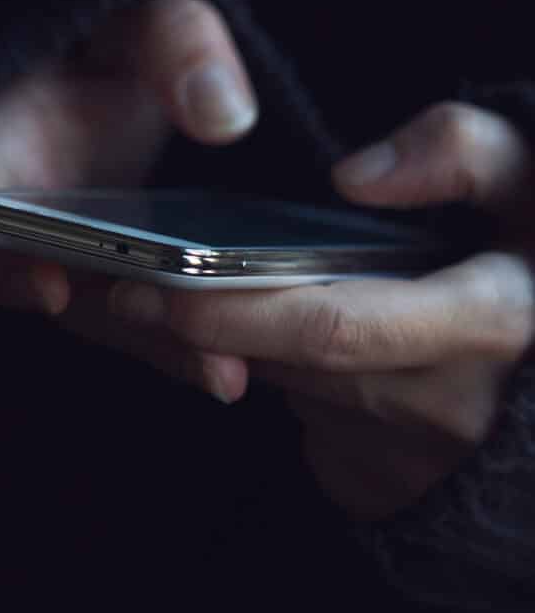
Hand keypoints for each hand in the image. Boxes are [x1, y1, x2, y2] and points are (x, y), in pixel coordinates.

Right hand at [0, 0, 254, 393]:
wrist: (128, 80)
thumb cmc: (120, 45)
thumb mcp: (146, 19)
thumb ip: (177, 43)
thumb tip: (223, 115)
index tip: (52, 286)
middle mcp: (27, 224)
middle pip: (54, 294)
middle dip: (122, 329)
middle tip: (195, 358)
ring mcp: (72, 257)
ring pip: (107, 319)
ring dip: (165, 349)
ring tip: (231, 372)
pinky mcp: (117, 276)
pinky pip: (142, 317)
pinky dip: (187, 339)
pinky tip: (244, 352)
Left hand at [110, 102, 534, 518]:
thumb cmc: (529, 262)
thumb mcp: (525, 190)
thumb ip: (461, 156)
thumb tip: (357, 177)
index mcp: (484, 325)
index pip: (334, 327)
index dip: (241, 311)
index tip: (164, 287)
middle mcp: (442, 403)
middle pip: (287, 366)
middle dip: (201, 334)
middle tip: (131, 295)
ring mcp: (406, 449)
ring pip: (287, 391)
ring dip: (229, 349)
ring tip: (173, 306)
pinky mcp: (378, 469)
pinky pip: (300, 415)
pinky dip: (263, 375)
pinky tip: (245, 338)